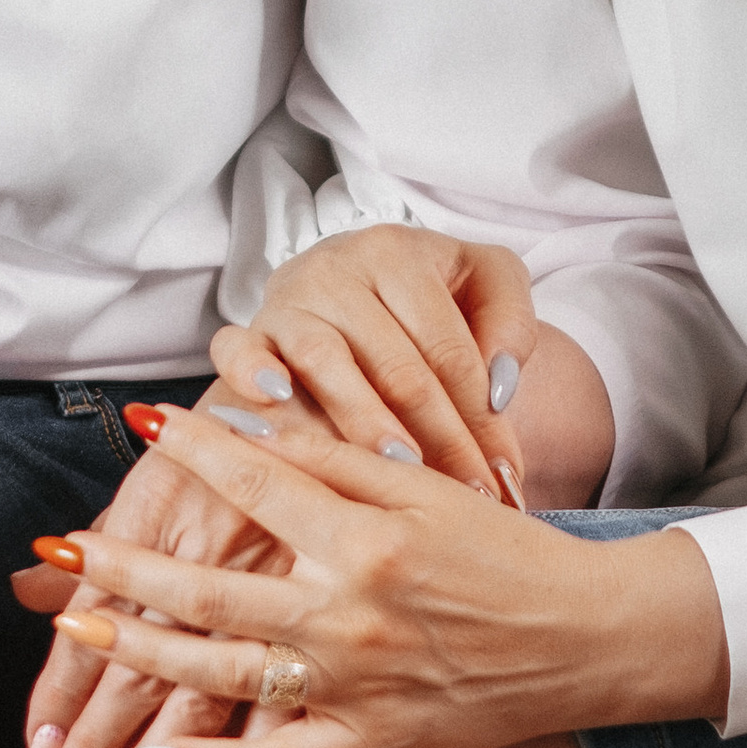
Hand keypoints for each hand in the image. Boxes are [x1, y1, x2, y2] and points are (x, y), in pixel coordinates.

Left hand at [38, 396, 725, 747]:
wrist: (587, 640)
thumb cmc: (507, 552)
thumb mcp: (428, 487)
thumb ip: (336, 458)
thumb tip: (251, 419)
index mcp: (365, 538)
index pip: (257, 483)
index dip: (194, 448)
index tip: (139, 423)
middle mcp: (350, 615)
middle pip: (210, 592)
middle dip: (125, 568)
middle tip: (61, 548)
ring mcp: (355, 687)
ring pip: (223, 678)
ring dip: (141, 660)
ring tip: (81, 637)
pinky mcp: (371, 743)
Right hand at [208, 226, 540, 499]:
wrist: (358, 280)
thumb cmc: (428, 297)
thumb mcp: (486, 285)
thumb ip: (510, 324)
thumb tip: (498, 390)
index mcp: (400, 253)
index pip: (449, 347)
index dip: (482, 415)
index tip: (504, 472)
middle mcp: (338, 267)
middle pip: (396, 364)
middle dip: (439, 438)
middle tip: (467, 494)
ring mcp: (288, 297)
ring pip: (325, 361)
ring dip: (364, 423)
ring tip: (401, 468)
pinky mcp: (248, 328)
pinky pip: (236, 348)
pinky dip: (253, 374)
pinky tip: (279, 406)